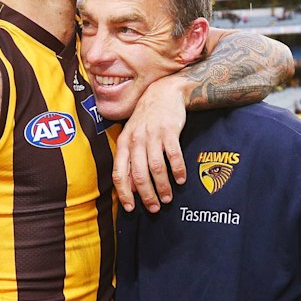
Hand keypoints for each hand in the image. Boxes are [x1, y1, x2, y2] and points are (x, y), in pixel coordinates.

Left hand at [113, 76, 186, 212]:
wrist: (164, 92)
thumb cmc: (146, 118)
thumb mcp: (132, 137)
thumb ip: (130, 161)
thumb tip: (130, 188)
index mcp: (124, 143)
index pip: (119, 174)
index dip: (124, 194)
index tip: (131, 208)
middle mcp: (136, 140)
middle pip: (139, 175)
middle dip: (146, 195)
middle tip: (154, 208)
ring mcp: (152, 135)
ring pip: (156, 168)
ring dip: (162, 186)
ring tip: (168, 198)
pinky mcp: (169, 131)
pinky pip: (173, 155)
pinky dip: (177, 170)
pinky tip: (180, 180)